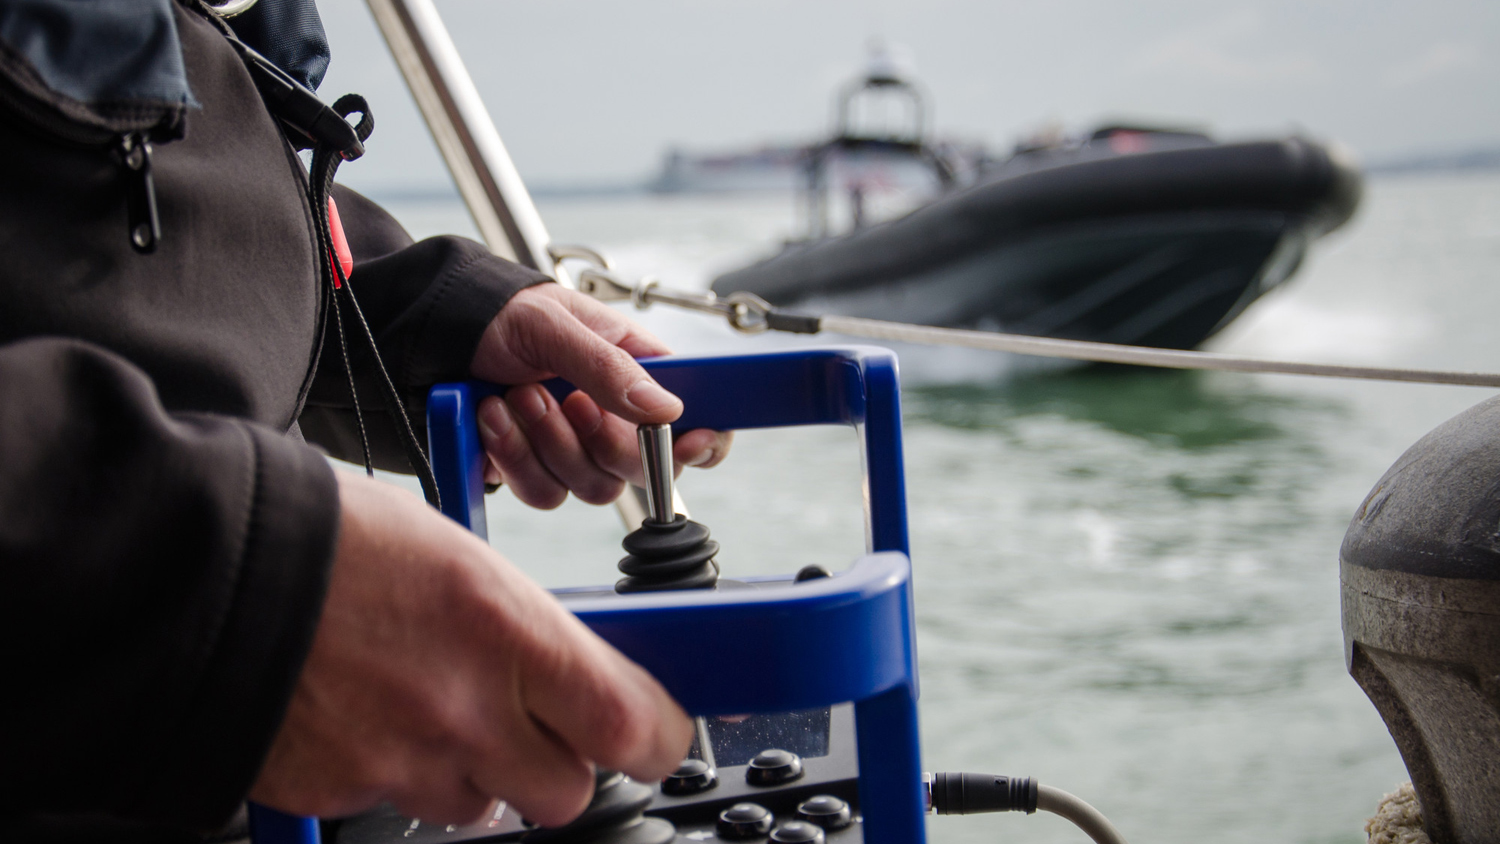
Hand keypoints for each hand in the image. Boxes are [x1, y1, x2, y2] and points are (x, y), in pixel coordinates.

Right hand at [250, 473, 693, 824]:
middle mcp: (464, 711)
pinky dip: (404, 773)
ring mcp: (402, 761)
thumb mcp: (461, 560)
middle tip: (533, 719)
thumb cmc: (333, 541)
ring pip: (486, 807)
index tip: (658, 731)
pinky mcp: (342, 792)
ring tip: (432, 704)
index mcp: (506, 633)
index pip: (630, 726)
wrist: (206, 568)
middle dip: (562, 762)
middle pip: (566, 791)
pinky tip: (375, 717)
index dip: (657, 737)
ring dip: (480, 770)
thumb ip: (526, 631)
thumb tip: (569, 674)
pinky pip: (404, 803)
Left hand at [470, 284, 731, 508]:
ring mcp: (573, 449)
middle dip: (602, 440)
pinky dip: (515, 458)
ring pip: (593, 487)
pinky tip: (493, 416)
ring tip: (516, 395)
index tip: (688, 443)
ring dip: (550, 444)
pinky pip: (545, 493)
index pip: (694, 417)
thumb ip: (608, 367)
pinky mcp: (534, 471)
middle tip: (566, 400)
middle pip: (644, 468)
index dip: (702, 441)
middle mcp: (612, 416)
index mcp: (635, 370)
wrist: (430, 337)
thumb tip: (667, 410)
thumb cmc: (499, 314)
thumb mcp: (553, 324)